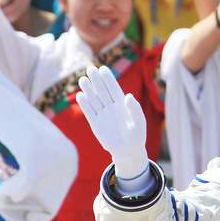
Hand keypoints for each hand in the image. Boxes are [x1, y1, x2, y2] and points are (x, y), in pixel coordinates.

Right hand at [76, 65, 148, 182]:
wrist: (128, 152)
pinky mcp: (96, 124)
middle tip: (90, 69)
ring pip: (94, 100)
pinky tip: (80, 95)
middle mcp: (111, 107)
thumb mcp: (139, 122)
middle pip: (102, 91)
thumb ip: (135, 109)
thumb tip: (128, 95)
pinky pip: (89, 112)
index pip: (114, 88)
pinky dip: (85, 104)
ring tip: (82, 79)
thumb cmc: (137, 136)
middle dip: (96, 80)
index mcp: (122, 104)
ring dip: (88, 90)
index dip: (108, 79)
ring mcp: (103, 115)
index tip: (103, 68)